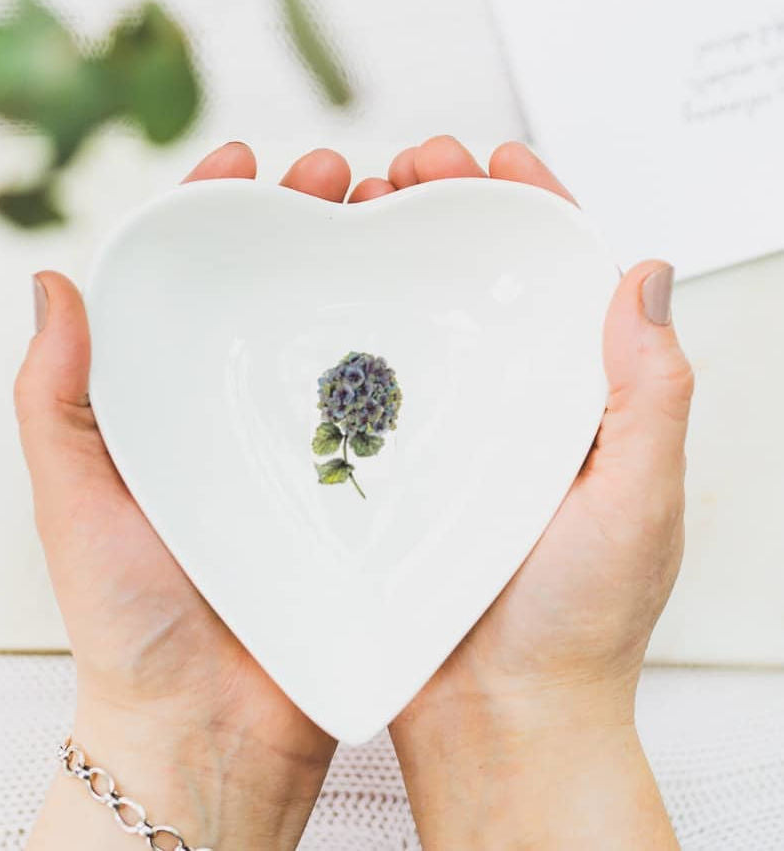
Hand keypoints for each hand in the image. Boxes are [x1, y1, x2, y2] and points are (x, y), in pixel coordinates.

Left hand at [18, 142, 354, 849]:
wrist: (211, 732)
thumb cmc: (134, 627)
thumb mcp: (75, 502)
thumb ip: (55, 403)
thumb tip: (50, 289)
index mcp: (182, 410)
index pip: (203, 290)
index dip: (220, 216)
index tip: (245, 162)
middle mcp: (251, 421)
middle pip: (287, 300)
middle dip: (313, 226)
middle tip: (341, 176)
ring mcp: (314, 456)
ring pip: (345, 347)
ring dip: (369, 279)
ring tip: (392, 222)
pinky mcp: (365, 499)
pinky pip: (395, 423)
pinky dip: (414, 371)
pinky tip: (432, 326)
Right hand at [359, 137, 690, 849]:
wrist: (501, 718)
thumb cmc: (578, 626)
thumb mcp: (640, 503)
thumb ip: (652, 394)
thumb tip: (648, 278)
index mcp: (574, 404)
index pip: (558, 282)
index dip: (532, 209)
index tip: (499, 159)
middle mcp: (507, 411)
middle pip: (474, 289)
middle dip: (443, 217)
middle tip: (408, 172)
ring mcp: (446, 440)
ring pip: (416, 330)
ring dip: (389, 266)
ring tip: (355, 215)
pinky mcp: (394, 474)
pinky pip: (372, 394)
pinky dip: (352, 344)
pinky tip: (325, 311)